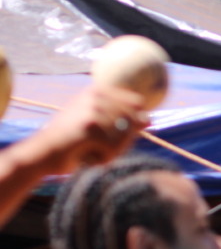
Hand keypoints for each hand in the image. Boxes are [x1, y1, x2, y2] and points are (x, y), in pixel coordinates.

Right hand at [26, 85, 146, 171]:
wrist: (42, 153)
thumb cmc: (73, 142)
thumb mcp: (99, 126)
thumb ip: (123, 120)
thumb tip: (149, 118)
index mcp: (98, 90)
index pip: (137, 103)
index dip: (130, 122)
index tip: (104, 129)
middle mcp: (96, 95)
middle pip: (133, 122)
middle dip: (120, 140)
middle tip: (94, 142)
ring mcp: (93, 110)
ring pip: (125, 137)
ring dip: (112, 150)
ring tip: (89, 148)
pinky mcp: (90, 127)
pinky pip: (114, 149)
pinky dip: (103, 158)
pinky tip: (85, 154)